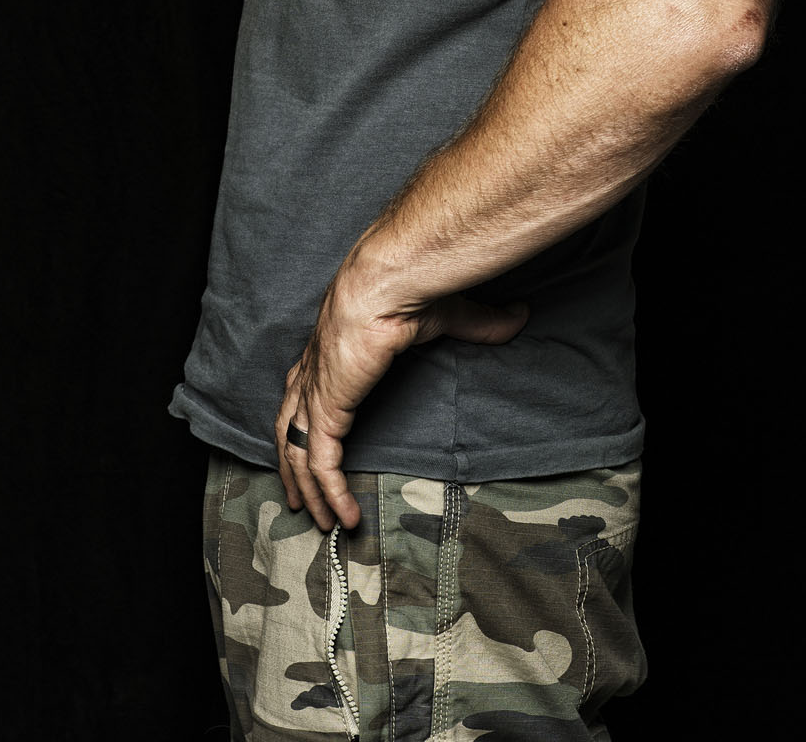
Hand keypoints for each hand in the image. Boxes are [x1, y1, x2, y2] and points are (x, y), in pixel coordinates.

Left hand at [275, 284, 528, 529]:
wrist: (385, 283)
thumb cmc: (407, 290)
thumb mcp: (446, 314)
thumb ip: (478, 323)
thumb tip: (516, 316)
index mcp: (332, 351)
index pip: (305, 392)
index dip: (305, 421)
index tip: (311, 445)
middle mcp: (313, 375)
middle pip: (289, 428)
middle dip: (293, 467)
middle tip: (302, 500)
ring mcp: (316, 395)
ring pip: (299, 456)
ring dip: (310, 491)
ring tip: (323, 522)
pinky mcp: (327, 412)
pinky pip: (323, 466)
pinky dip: (333, 494)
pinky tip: (346, 518)